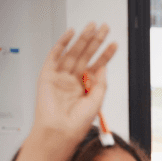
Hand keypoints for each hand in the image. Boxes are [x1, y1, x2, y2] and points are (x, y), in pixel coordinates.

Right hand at [34, 24, 116, 145]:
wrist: (60, 132)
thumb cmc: (77, 123)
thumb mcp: (96, 101)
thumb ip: (100, 82)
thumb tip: (103, 66)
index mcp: (85, 88)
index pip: (97, 66)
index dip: (106, 55)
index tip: (114, 44)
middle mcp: (73, 80)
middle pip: (86, 56)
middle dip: (95, 42)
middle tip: (104, 28)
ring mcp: (60, 77)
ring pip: (73, 53)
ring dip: (82, 40)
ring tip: (92, 28)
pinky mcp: (48, 75)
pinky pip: (55, 56)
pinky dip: (62, 44)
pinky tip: (71, 34)